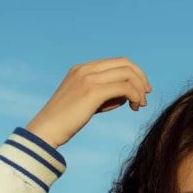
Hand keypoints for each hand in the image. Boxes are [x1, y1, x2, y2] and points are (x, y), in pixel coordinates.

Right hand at [24, 57, 151, 148]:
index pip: (117, 62)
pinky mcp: (92, 91)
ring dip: (139, 90)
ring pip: (127, 74)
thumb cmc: (66, 121)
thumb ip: (103, 94)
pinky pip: (124, 87)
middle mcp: (85, 69)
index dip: (134, 74)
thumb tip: (125, 96)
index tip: (141, 90)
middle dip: (141, 78)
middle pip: (125, 63)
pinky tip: (134, 107)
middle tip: (145, 96)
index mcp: (82, 69)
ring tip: (139, 106)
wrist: (46, 130)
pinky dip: (135, 96)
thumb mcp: (85, 102)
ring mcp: (88, 78)